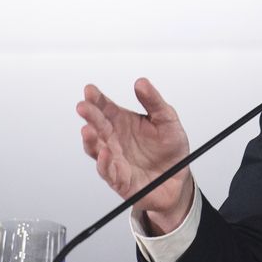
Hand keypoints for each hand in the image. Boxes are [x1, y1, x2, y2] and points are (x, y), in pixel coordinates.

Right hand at [76, 78, 194, 233]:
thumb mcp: (167, 119)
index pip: (106, 107)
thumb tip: (141, 83)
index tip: (90, 90)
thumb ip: (153, 101)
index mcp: (123, 122)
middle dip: (89, 115)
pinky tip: (104, 153)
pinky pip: (107, 171)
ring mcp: (114, 158)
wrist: (177, 178)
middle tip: (83, 107)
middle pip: (98, 125)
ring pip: (96, 148)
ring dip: (90, 139)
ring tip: (88, 130)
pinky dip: (104, 163)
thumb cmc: (170, 148)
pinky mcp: (118, 178)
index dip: (97, 99)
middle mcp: (115, 139)